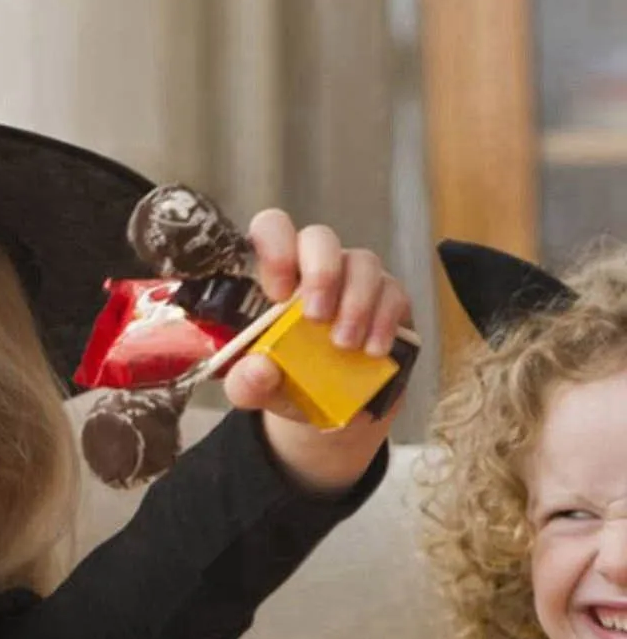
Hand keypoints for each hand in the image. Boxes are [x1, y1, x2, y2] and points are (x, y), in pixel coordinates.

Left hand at [221, 210, 411, 493]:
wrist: (328, 408)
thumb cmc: (285, 382)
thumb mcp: (255, 390)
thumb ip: (245, 383)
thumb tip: (258, 369)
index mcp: (275, 278)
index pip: (273, 230)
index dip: (276, 246)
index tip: (278, 292)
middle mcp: (315, 268)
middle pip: (321, 237)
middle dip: (322, 272)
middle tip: (316, 317)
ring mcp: (354, 279)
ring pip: (363, 262)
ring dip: (355, 303)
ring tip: (344, 345)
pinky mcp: (389, 299)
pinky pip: (394, 293)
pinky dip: (384, 322)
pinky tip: (372, 350)